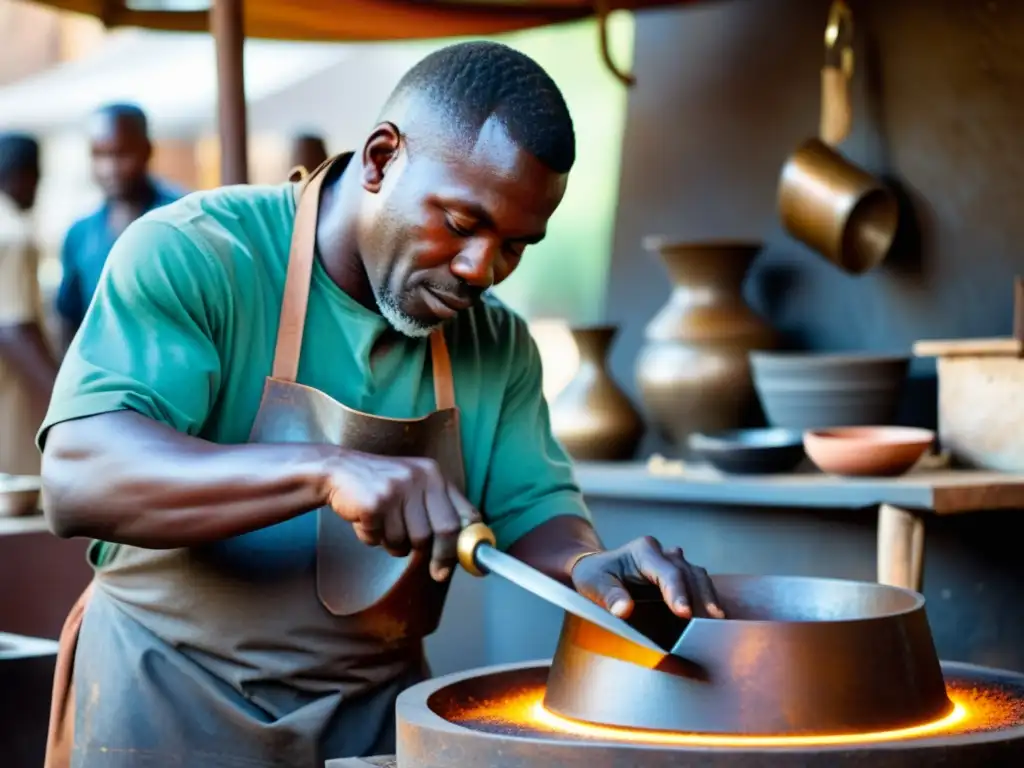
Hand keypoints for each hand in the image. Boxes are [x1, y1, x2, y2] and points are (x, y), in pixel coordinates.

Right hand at [324, 450, 480, 581]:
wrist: (337, 470)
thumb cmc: (381, 487)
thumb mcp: (415, 488)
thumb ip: (437, 511)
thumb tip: (458, 549)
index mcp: (434, 475)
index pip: (466, 512)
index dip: (468, 542)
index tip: (466, 562)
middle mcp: (420, 478)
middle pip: (445, 530)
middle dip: (442, 557)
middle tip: (437, 573)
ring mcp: (397, 489)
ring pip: (412, 541)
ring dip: (396, 544)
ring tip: (383, 526)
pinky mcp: (375, 503)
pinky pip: (382, 540)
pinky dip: (373, 539)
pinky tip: (366, 521)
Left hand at [570, 536, 724, 619]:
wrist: (597, 569)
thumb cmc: (595, 576)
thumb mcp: (594, 584)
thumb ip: (609, 595)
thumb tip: (624, 609)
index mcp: (643, 551)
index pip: (667, 571)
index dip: (677, 592)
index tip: (684, 613)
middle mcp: (662, 553)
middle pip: (688, 572)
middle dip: (701, 596)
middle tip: (712, 620)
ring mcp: (673, 562)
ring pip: (697, 576)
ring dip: (708, 597)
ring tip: (718, 620)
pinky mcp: (678, 576)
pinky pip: (697, 583)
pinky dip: (706, 598)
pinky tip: (714, 617)